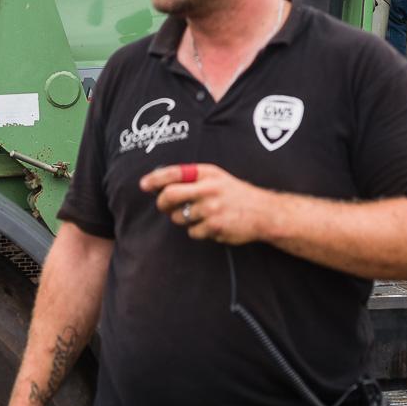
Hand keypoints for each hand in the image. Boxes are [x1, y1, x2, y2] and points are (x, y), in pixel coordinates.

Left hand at [139, 162, 273, 244]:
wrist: (263, 212)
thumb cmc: (235, 194)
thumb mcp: (217, 178)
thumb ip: (192, 179)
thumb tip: (160, 185)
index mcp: (207, 173)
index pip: (174, 173)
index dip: (155, 179)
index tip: (143, 185)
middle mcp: (208, 189)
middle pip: (170, 196)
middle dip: (162, 204)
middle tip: (163, 207)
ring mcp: (211, 209)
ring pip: (179, 217)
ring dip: (183, 219)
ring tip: (201, 215)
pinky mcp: (214, 226)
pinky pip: (192, 232)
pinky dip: (198, 231)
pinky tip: (211, 225)